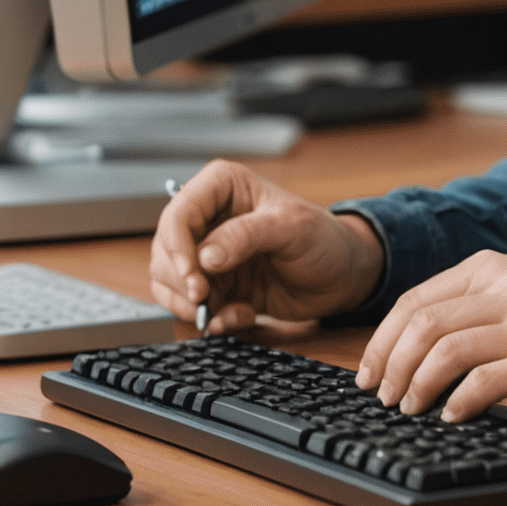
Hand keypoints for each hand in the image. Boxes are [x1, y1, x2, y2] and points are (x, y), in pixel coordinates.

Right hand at [149, 159, 383, 333]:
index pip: (178, 213)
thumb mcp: (294, 227)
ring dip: (192, 305)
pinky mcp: (214, 285)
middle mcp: (209, 218)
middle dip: (181, 281)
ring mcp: (208, 254)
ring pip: (168, 282)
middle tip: (205, 299)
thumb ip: (248, 235)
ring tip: (230, 309)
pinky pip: (188, 307)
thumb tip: (205, 256)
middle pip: (165, 251)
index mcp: (223, 187)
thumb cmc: (325, 239)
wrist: (341, 276)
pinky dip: (210, 318)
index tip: (192, 275)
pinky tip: (241, 315)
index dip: (176, 246)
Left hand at [356, 250, 506, 430]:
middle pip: (422, 321)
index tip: (371, 371)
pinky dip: (456, 404)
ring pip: (442, 348)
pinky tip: (452, 418)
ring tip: (409, 410)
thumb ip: (494, 311)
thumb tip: (431, 348)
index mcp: (505, 268)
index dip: (383, 339)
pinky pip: (481, 382)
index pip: (420, 297)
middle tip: (382, 398)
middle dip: (388, 364)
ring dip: (414, 386)